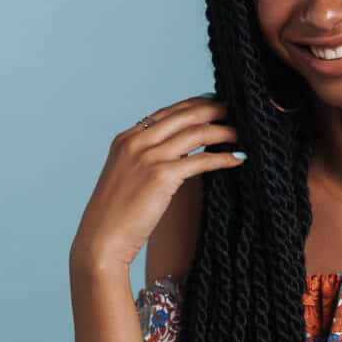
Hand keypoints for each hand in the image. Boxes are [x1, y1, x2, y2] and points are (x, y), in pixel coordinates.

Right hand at [69, 94, 243, 271]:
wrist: (101, 240)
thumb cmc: (116, 215)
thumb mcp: (127, 175)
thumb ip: (146, 158)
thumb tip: (180, 151)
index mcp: (126, 139)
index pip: (167, 112)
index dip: (193, 104)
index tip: (213, 101)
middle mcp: (136, 142)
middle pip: (184, 116)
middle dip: (212, 109)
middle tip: (233, 109)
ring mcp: (148, 157)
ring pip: (196, 133)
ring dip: (223, 131)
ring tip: (240, 133)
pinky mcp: (162, 175)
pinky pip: (202, 160)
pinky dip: (223, 158)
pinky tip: (238, 158)